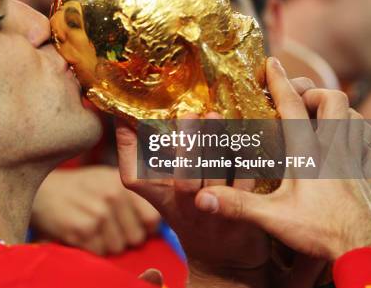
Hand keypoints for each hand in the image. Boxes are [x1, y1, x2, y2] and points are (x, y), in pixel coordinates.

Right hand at [31, 166, 159, 254]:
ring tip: (90, 226)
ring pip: (117, 248)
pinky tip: (79, 232)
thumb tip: (158, 222)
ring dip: (105, 243)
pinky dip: (89, 248)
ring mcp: (98, 212)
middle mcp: (113, 195)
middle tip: (105, 225)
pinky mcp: (81, 229)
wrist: (42, 190)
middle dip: (123, 237)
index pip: (152, 219)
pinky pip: (98, 252)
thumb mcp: (108, 179)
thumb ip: (135, 195)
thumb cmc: (80, 188)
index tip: (129, 224)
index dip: (143, 227)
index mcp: (124, 182)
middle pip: (136, 238)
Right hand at [116, 117, 270, 281]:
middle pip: (185, 180)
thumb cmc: (185, 208)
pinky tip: (243, 135)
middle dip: (188, 146)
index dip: (128, 147)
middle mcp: (185, 207)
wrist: (222, 256)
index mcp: (159, 198)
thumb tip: (124, 119)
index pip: (134, 177)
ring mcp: (215, 212)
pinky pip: (246, 182)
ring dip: (218, 145)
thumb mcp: (158, 189)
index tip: (129, 118)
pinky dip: (246, 158)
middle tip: (190, 114)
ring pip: (217, 179)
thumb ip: (142, 157)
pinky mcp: (244, 212)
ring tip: (215, 115)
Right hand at [195, 57, 370, 259]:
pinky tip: (343, 144)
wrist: (365, 253)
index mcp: (308, 153)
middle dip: (313, 92)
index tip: (271, 62)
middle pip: (334, 100)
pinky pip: (367, 141)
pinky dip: (356, 132)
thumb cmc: (322, 233)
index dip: (279, 81)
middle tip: (297, 102)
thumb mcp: (273, 218)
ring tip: (317, 118)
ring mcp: (354, 160)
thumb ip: (236, 205)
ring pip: (354, 116)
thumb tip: (202, 198)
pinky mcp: (366, 174)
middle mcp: (334, 149)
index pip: (293, 107)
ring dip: (336, 109)